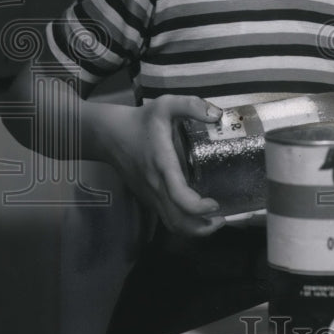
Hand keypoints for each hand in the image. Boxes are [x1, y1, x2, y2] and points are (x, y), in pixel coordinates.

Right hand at [98, 95, 225, 236]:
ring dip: (195, 229)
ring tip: (214, 220)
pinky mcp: (148, 197)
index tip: (215, 204)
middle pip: (177, 221)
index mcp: (162, 165)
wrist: (109, 134)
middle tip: (223, 218)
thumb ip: (191, 105)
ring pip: (172, 224)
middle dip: (202, 227)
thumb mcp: (166, 104)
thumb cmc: (141, 120)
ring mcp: (150, 195)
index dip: (198, 207)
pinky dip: (185, 221)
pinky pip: (167, 217)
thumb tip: (217, 115)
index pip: (179, 196)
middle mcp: (156, 186)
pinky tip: (199, 212)